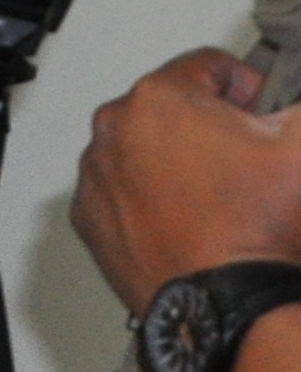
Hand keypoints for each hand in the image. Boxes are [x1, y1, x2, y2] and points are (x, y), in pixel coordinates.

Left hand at [73, 45, 300, 316]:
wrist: (229, 306)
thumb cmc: (258, 229)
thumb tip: (294, 103)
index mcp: (157, 98)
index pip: (210, 65)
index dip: (250, 87)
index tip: (264, 113)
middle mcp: (112, 131)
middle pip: (173, 107)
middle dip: (213, 125)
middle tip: (246, 162)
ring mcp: (96, 177)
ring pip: (146, 148)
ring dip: (181, 161)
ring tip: (221, 197)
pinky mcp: (92, 219)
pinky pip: (126, 190)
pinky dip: (153, 197)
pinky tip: (190, 221)